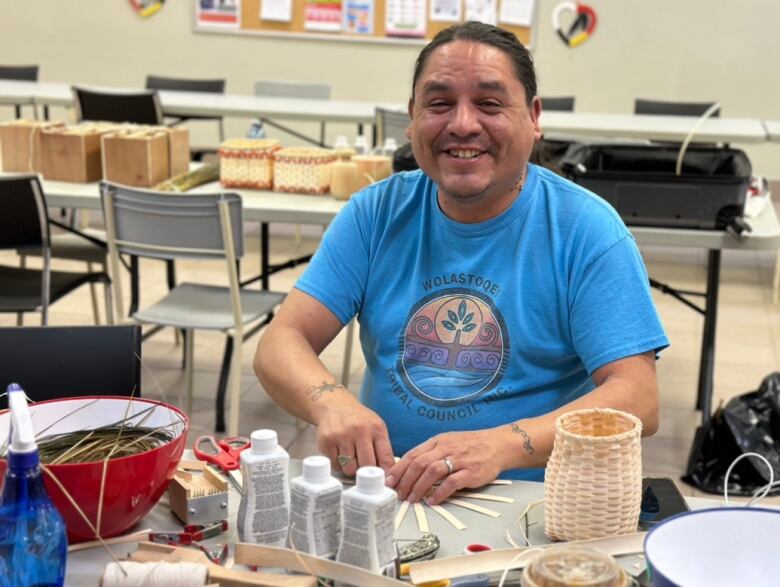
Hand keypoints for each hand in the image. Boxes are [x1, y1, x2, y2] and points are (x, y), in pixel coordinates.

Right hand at [315, 399, 394, 476]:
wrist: (334, 406)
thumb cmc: (358, 419)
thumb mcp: (376, 426)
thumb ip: (383, 447)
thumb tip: (389, 473)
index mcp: (376, 428)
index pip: (385, 457)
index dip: (386, 472)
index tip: (384, 480)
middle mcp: (359, 430)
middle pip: (367, 465)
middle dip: (367, 472)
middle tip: (364, 469)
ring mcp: (342, 436)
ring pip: (349, 468)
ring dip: (351, 468)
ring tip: (351, 457)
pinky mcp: (326, 441)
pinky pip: (335, 465)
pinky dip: (338, 464)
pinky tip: (340, 453)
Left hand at [386, 430, 505, 505]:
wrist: (498, 445)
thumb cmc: (471, 446)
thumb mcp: (448, 442)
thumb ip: (431, 453)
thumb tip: (410, 469)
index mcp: (437, 441)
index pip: (413, 454)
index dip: (398, 469)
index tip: (389, 482)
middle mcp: (445, 448)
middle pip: (419, 464)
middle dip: (405, 481)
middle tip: (398, 495)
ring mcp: (458, 460)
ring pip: (432, 472)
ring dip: (419, 487)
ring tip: (412, 499)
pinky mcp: (470, 472)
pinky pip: (452, 483)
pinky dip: (440, 493)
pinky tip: (433, 501)